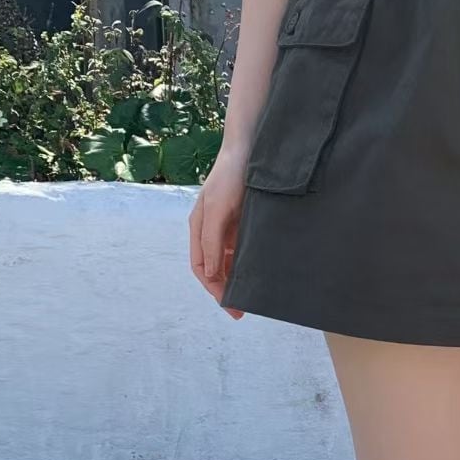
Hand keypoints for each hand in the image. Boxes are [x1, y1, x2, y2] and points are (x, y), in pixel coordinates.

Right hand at [189, 151, 249, 315]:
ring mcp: (228, 225)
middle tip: (241, 309)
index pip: (202, 268)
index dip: (213, 289)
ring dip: (237, 277)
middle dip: (225, 288)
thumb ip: (212, 242)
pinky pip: (243, 247)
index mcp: (199, 229)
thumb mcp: (218, 211)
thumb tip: (209, 273)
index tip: (230, 306)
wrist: (249, 150)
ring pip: (229, 260)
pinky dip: (248, 261)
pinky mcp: (244, 219)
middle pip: (215, 267)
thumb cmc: (229, 178)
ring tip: (252, 293)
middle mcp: (211, 230)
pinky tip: (260, 270)